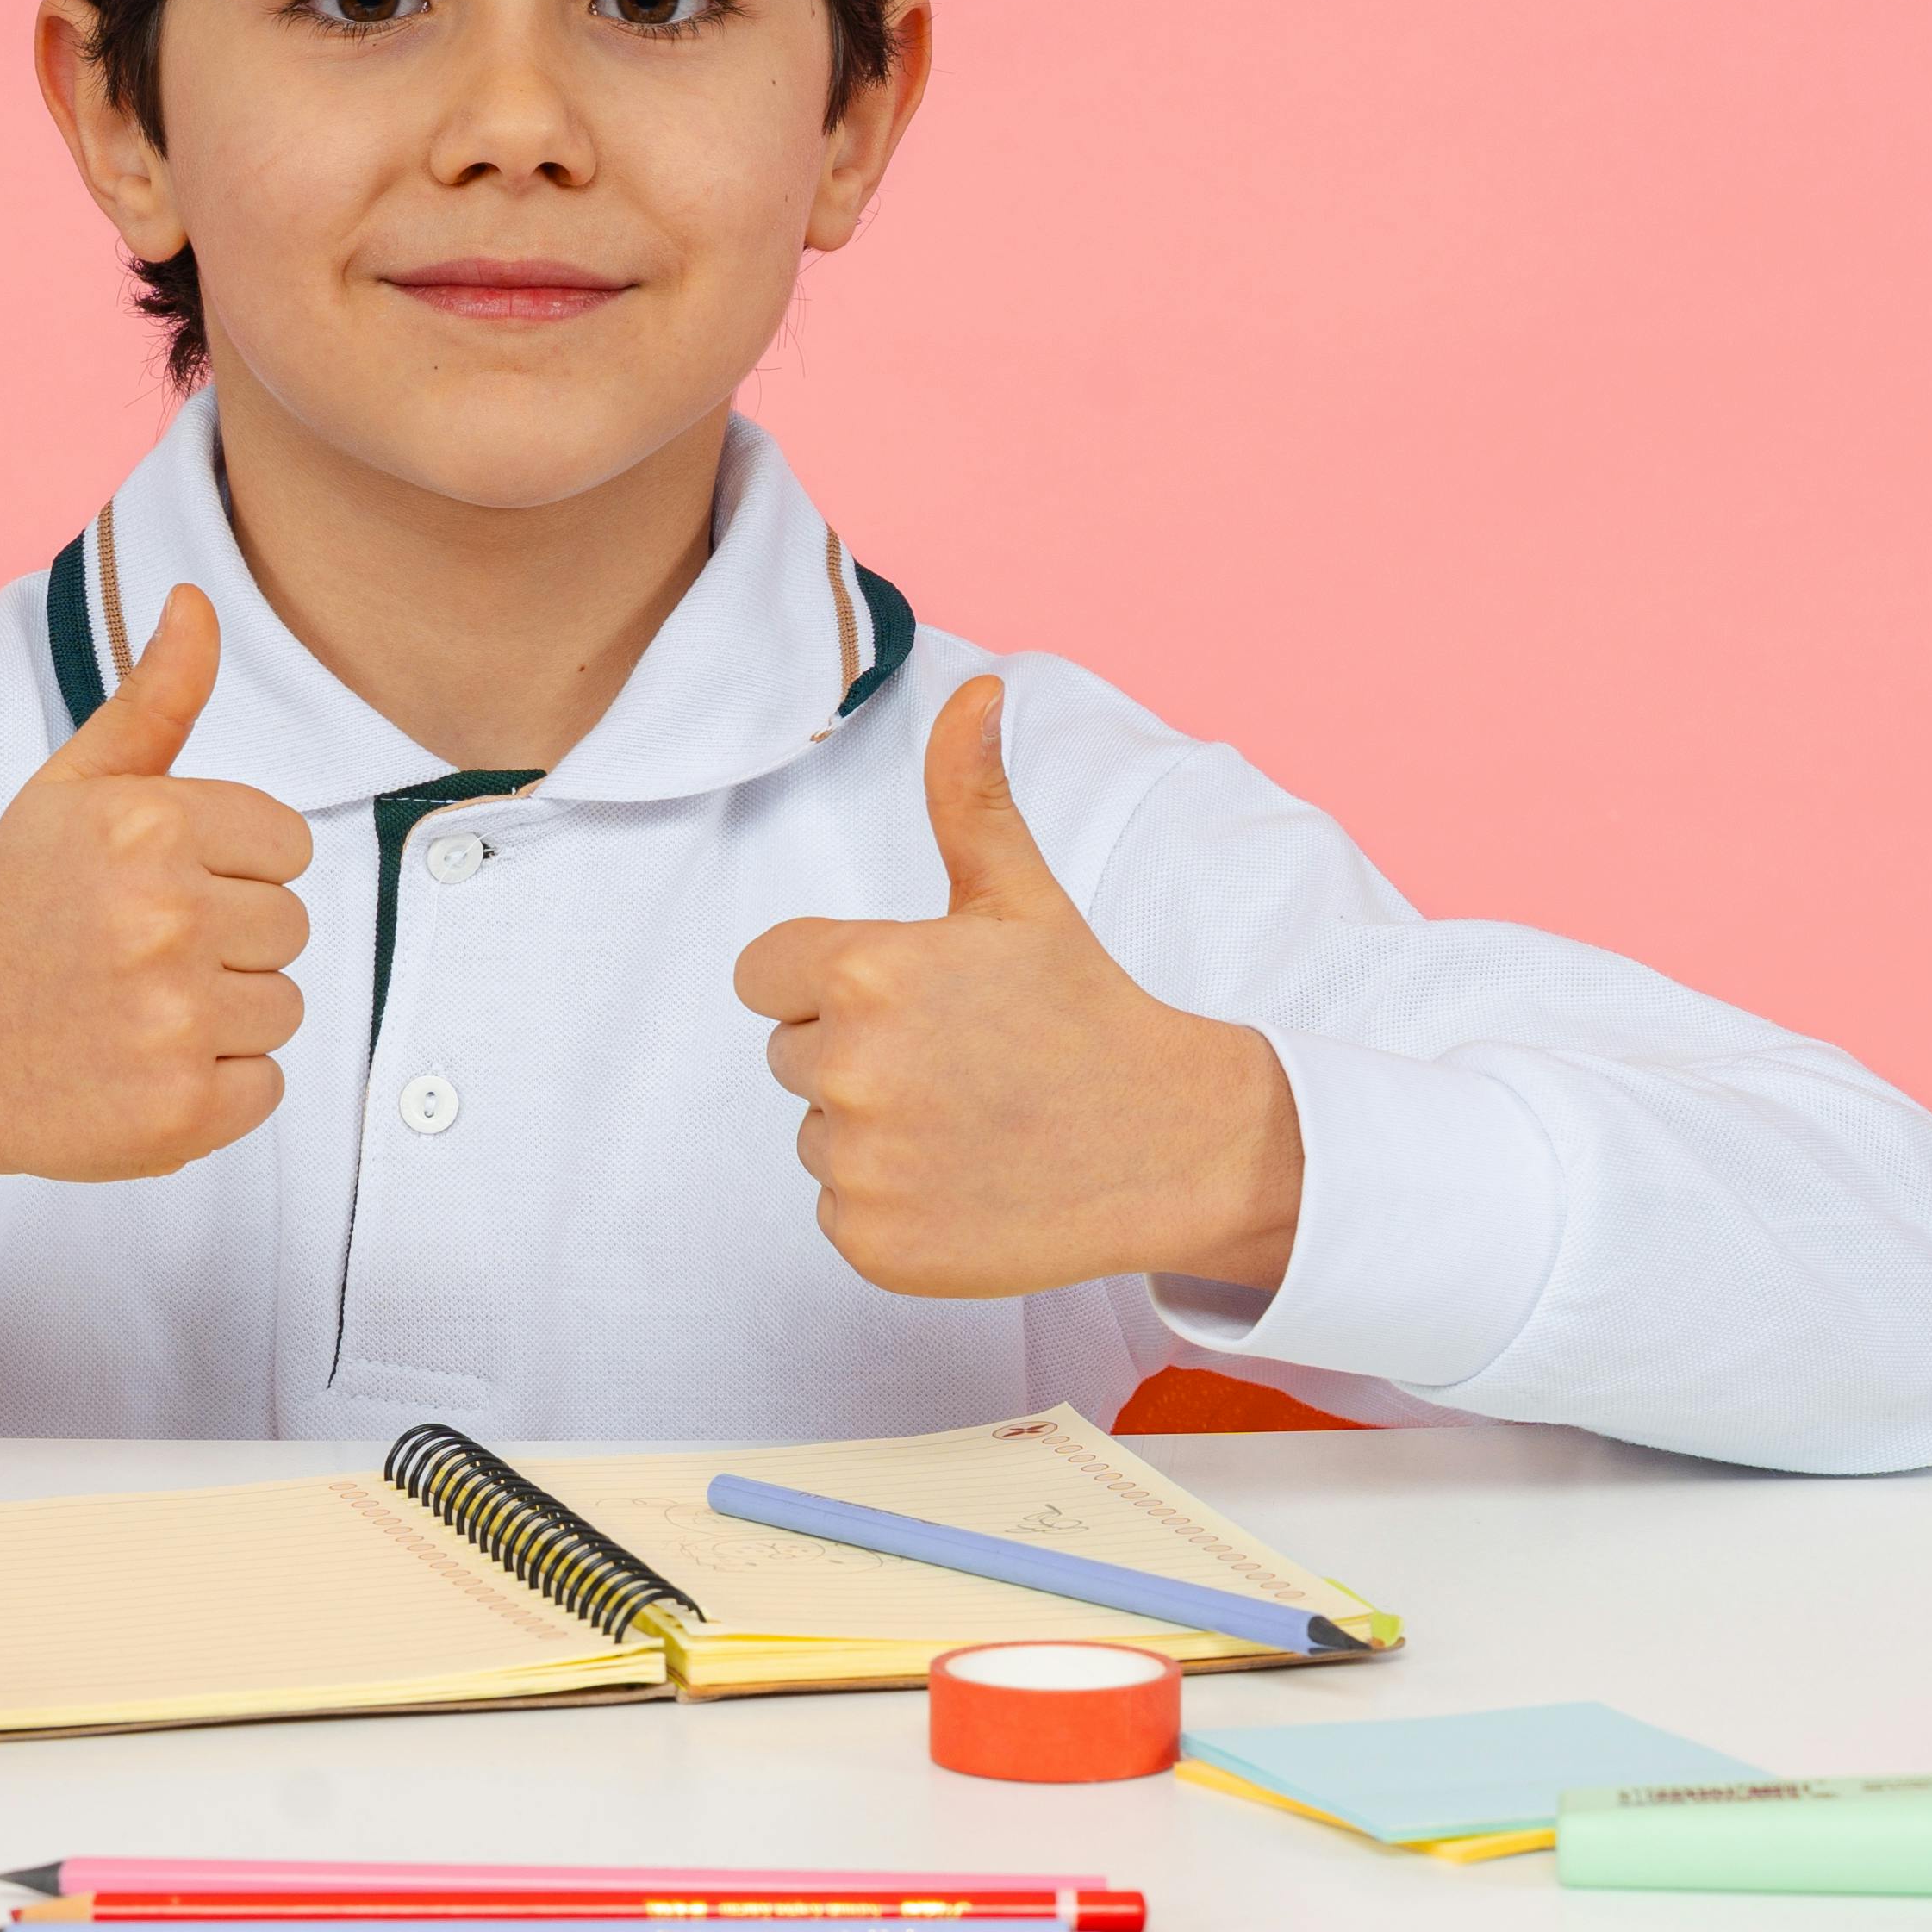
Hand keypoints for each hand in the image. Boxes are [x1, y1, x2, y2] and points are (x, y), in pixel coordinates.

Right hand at [0, 585, 311, 1282]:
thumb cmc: (14, 908)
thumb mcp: (71, 789)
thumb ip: (155, 698)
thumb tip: (196, 601)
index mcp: (151, 824)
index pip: (288, 845)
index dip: (232, 870)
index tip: (159, 890)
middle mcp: (165, 917)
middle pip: (291, 928)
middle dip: (227, 943)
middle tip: (136, 957)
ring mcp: (173, 1019)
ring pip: (284, 1007)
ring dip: (224, 1016)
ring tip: (135, 1010)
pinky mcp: (180, 1108)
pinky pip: (266, 1087)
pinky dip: (216, 1088)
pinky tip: (140, 1066)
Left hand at [731, 676, 1305, 1301]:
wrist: (1169, 1144)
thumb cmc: (1085, 1009)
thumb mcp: (1021, 897)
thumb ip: (970, 794)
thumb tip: (976, 688)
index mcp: (864, 971)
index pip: (761, 973)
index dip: (826, 981)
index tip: (910, 998)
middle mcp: (849, 1067)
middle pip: (789, 1053)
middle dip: (858, 1051)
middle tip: (960, 1060)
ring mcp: (860, 1163)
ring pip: (816, 1133)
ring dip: (874, 1128)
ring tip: (971, 1119)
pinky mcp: (872, 1243)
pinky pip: (838, 1208)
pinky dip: (891, 1202)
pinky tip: (968, 1180)